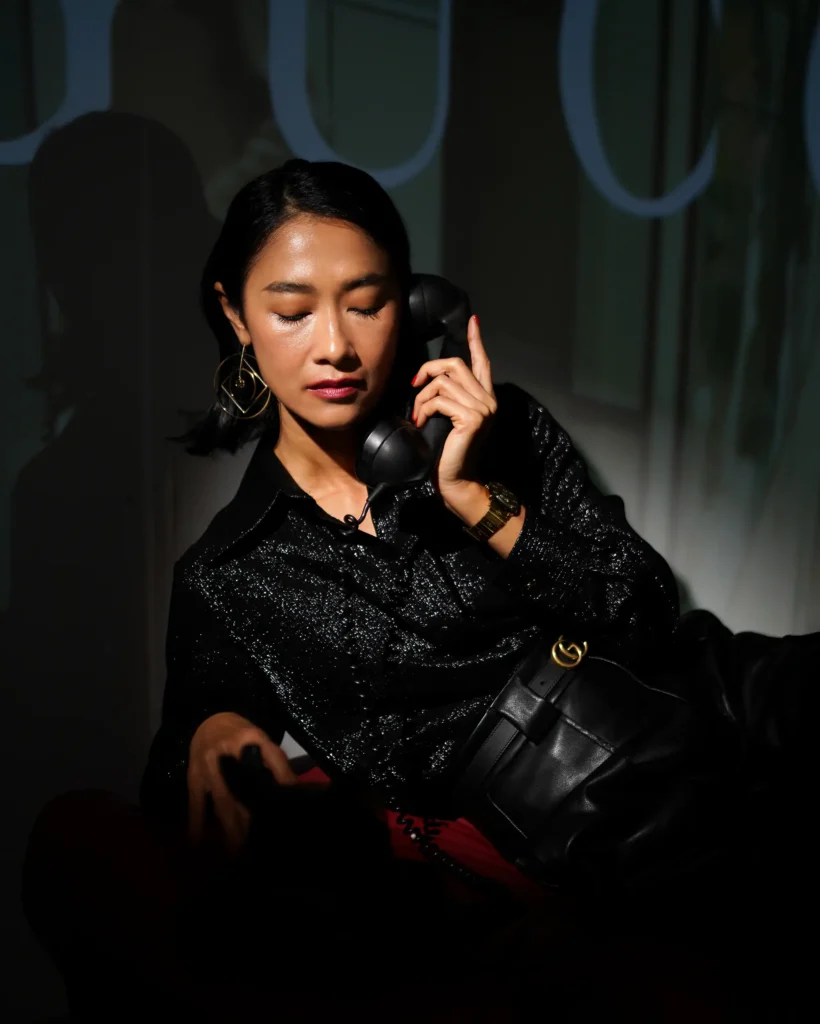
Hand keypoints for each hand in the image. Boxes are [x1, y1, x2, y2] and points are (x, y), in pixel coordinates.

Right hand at [187, 712, 297, 854]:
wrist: (207, 721)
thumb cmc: (239, 734)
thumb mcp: (261, 739)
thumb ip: (276, 762)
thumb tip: (292, 788)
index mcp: (248, 741)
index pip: (270, 764)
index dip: (277, 786)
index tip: (283, 811)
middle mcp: (225, 756)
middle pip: (242, 793)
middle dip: (249, 821)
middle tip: (258, 845)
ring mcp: (207, 768)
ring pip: (221, 802)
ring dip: (229, 827)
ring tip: (237, 850)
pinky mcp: (193, 776)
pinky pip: (195, 802)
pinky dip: (196, 821)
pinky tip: (196, 841)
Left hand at [411, 314, 495, 504]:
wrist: (458, 483)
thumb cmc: (450, 455)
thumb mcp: (450, 421)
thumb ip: (449, 399)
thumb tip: (430, 380)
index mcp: (486, 398)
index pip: (483, 362)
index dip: (476, 341)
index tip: (472, 321)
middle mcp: (489, 400)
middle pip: (455, 364)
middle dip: (429, 369)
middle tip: (415, 385)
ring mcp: (483, 408)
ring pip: (442, 383)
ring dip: (422, 397)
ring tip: (417, 415)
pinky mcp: (471, 418)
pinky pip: (439, 400)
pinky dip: (424, 409)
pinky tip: (420, 422)